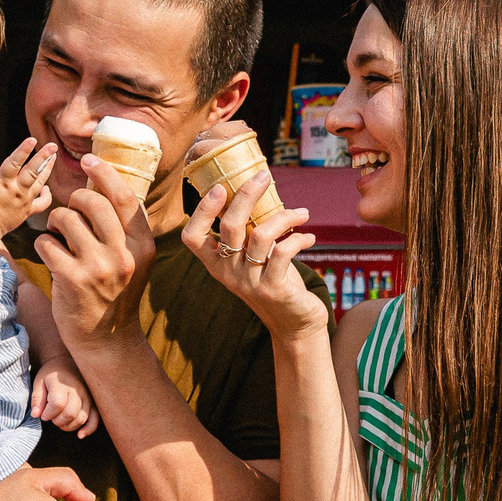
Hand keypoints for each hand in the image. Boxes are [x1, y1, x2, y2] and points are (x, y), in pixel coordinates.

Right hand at [0, 138, 57, 233]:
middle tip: (53, 146)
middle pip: (33, 171)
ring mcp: (24, 201)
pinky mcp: (28, 211)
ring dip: (47, 169)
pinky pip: (42, 204)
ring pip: (40, 183)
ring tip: (54, 157)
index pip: (15, 162)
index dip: (24, 150)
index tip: (32, 140)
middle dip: (44, 157)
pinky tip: (46, 187)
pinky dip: (47, 196)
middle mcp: (16, 190)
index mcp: (3, 182)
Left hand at [31, 356, 96, 434]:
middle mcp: (77, 391)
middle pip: (70, 413)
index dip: (48, 413)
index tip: (43, 414)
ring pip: (81, 418)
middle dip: (57, 421)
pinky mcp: (93, 403)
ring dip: (69, 426)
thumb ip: (37, 399)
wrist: (67, 364)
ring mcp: (87, 397)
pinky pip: (95, 418)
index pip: (57, 404)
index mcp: (62, 384)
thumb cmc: (51, 375)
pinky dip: (88, 429)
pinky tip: (80, 435)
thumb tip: (36, 415)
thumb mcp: (39, 382)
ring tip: (60, 421)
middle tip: (51, 417)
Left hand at [38, 153, 153, 363]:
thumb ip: (123, 228)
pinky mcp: (72, 279)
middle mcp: (124, 254)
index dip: (105, 172)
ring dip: (55, 222)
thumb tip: (104, 183)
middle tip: (70, 212)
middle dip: (75, 199)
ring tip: (58, 235)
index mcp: (143, 245)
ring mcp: (99, 268)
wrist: (108, 340)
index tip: (89, 160)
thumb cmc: (115, 294)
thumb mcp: (132, 260)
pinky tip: (51, 256)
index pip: (125, 197)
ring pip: (65, 218)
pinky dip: (43, 244)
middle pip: (93, 201)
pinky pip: (46, 243)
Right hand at [178, 172, 325, 340]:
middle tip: (264, 175)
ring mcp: (249, 283)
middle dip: (247, 194)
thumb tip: (257, 190)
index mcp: (217, 264)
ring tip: (303, 213)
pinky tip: (310, 238)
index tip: (219, 188)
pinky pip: (283, 252)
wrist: (295, 325)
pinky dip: (299, 239)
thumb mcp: (255, 259)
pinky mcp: (274, 289)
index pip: (191, 237)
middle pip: (230, 225)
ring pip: (260, 235)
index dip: (202, 210)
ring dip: (285, 217)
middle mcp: (228, 274)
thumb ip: (249, 235)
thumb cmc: (276, 283)